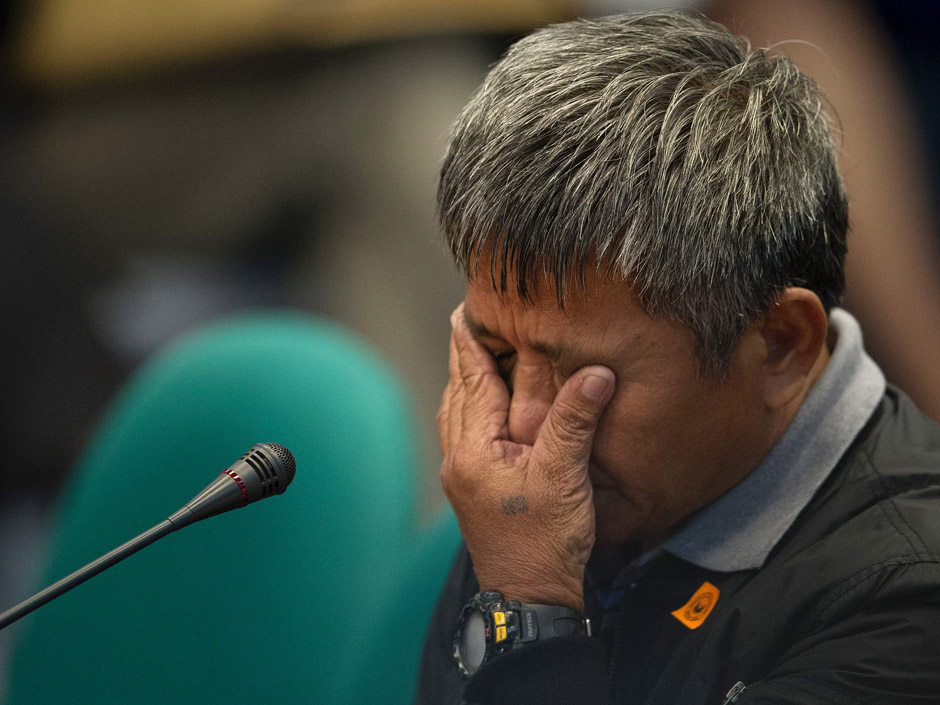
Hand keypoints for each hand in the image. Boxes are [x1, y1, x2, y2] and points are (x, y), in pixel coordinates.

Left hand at [438, 304, 614, 611]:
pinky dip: (471, 410)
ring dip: (465, 383)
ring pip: (458, 415)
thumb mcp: (565, 478)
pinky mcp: (472, 490)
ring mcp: (462, 477)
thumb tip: (595, 373)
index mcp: (473, 451)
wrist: (531, 599)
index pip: (472, 383)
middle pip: (458, 395)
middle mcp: (458, 460)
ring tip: (472, 357)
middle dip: (464, 358)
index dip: (471, 345)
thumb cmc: (545, 544)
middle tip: (466, 323)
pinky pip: (465, 435)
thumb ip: (575, 421)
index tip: (464, 312)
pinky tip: (483, 410)